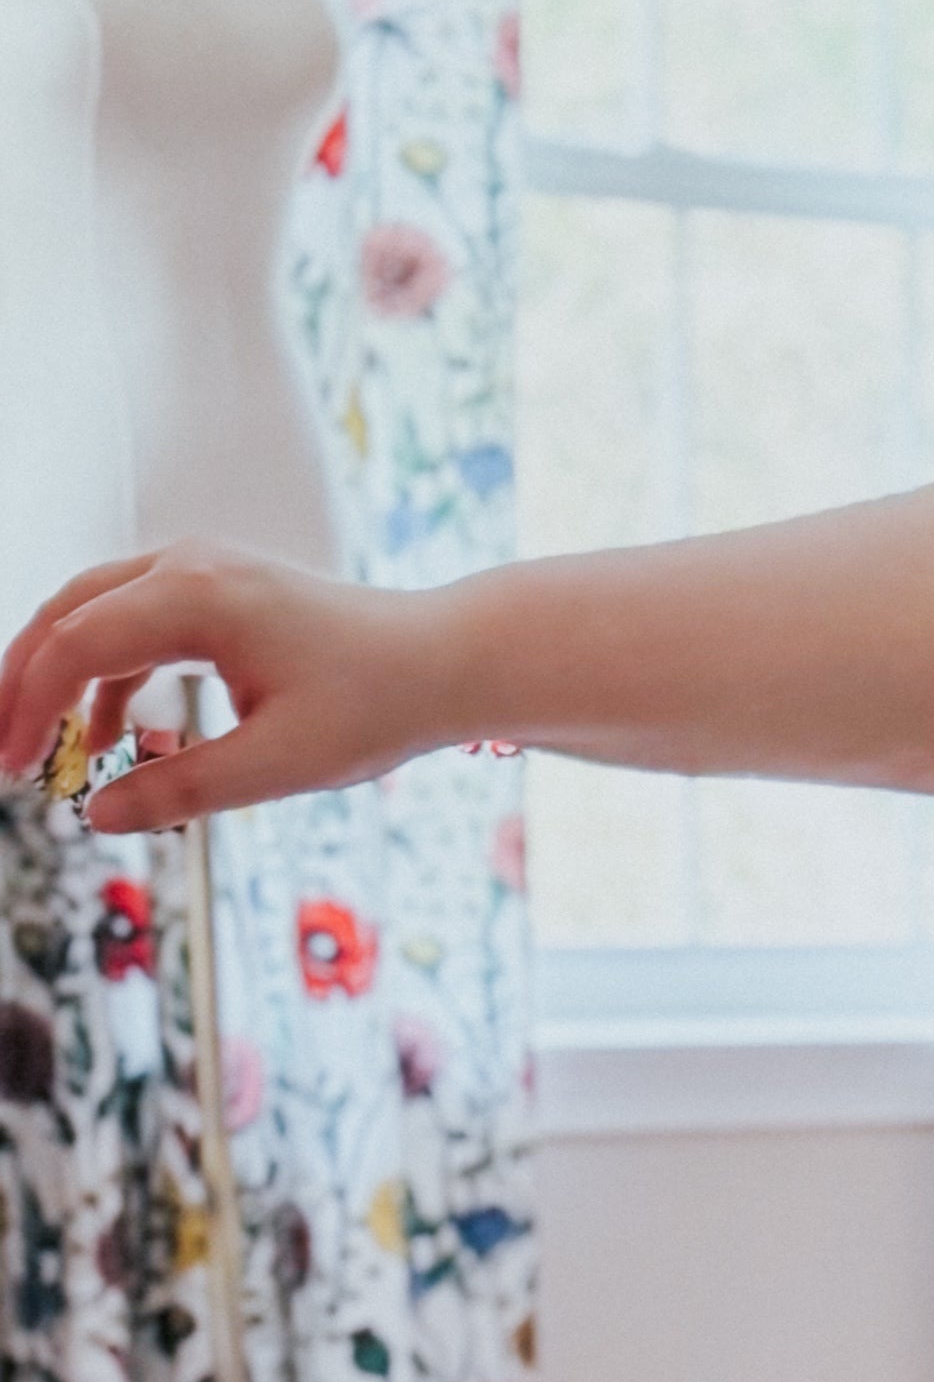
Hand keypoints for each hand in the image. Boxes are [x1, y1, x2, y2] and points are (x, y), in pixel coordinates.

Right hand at [0, 546, 450, 832]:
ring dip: (59, 676)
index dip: (31, 707)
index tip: (13, 768)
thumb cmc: (374, 708)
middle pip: (66, 614)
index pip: (76, 644)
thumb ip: (183, 789)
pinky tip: (108, 740)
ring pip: (93, 613)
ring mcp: (201, 570)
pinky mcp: (215, 591)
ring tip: (36, 750)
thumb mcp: (279, 766)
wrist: (442, 661)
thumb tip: (96, 815)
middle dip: (22, 682)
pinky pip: (135, 624)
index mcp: (196, 597)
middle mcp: (188, 566)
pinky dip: (110, 675)